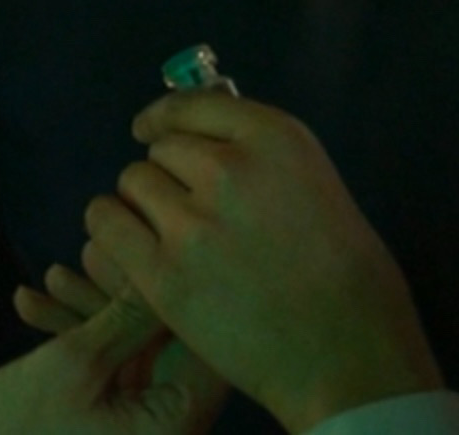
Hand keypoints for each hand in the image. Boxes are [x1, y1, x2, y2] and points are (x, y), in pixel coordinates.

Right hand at [13, 255, 231, 418]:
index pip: (200, 343)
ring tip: (54, 271)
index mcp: (177, 427)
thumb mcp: (75, 364)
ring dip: (92, 313)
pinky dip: (76, 343)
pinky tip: (30, 305)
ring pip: (133, 354)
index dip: (170, 289)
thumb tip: (174, 262)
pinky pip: (107, 375)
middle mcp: (169, 433)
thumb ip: (128, 314)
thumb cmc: (17, 433)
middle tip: (89, 247)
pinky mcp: (108, 429)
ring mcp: (137, 432)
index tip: (138, 245)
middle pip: (167, 345)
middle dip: (124, 294)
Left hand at [85, 91, 443, 433]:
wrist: (348, 354)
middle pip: (162, 149)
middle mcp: (228, 167)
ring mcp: (192, 221)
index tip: (149, 131)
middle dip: (169, 176)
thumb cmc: (350, 278)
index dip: (167, 119)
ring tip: (162, 237)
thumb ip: (260, 164)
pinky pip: (108, 226)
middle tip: (186, 213)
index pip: (194, 104)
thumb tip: (203, 152)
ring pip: (132, 183)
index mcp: (275, 137)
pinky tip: (124, 249)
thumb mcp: (315, 186)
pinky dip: (111, 232)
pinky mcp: (163, 274)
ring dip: (141, 205)